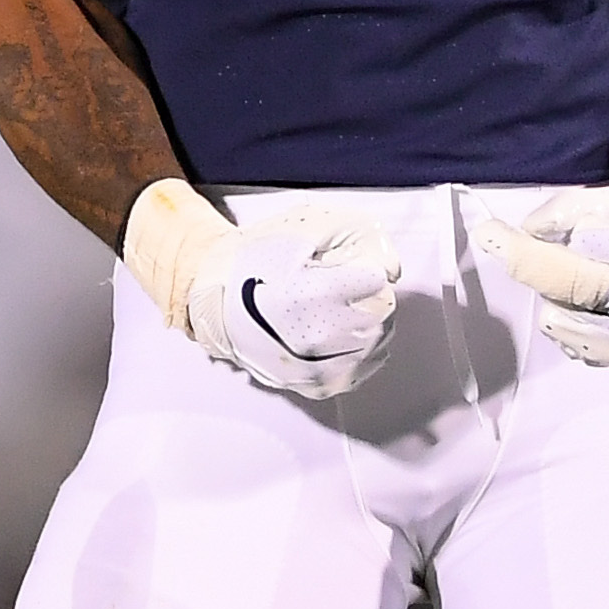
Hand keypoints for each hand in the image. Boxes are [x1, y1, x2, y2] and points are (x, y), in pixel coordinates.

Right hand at [184, 207, 402, 398]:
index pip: (377, 280)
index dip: (361, 266)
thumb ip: (362, 236)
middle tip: (335, 285)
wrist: (217, 298)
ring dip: (367, 320)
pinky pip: (365, 365)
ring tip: (333, 308)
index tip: (339, 266)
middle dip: (367, 293)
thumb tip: (392, 272)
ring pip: (379, 340)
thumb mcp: (310, 223)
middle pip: (383, 311)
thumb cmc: (262, 255)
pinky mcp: (319, 385)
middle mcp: (318, 337)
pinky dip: (361, 347)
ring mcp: (319, 366)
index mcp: (313, 294)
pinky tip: (338, 331)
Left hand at [474, 175, 608, 366]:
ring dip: (561, 298)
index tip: (487, 234)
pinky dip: (569, 319)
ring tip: (592, 279)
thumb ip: (562, 215)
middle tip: (578, 255)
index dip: (520, 253)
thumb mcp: (606, 203)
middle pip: (555, 299)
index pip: (562, 272)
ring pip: (557, 323)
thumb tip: (522, 235)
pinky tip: (590, 302)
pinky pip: (568, 342)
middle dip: (552, 273)